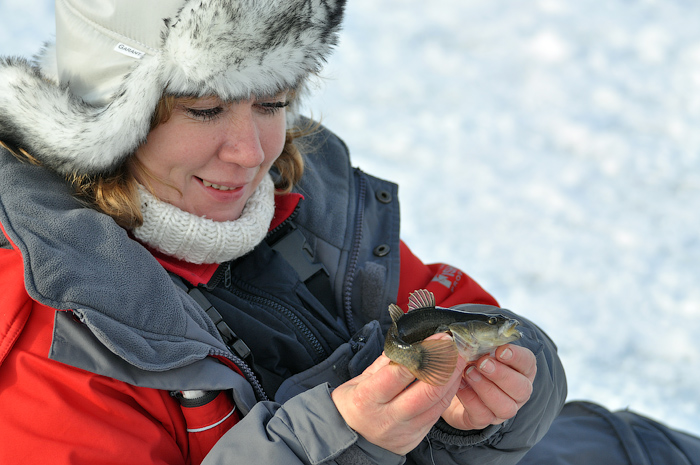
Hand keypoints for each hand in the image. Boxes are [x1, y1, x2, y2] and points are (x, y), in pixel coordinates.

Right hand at [332, 335, 466, 455]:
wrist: (352, 440)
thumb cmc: (353, 405)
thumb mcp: (359, 379)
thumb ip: (385, 362)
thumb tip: (410, 341)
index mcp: (367, 398)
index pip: (399, 374)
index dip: (423, 354)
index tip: (438, 338)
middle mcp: (388, 417)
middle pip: (426, 392)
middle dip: (446, 366)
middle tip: (455, 346)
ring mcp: (404, 429)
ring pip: (437, 403)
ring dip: (452, 378)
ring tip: (459, 358)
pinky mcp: (417, 436)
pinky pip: (437, 413)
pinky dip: (448, 393)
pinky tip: (452, 378)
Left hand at [441, 344, 535, 429]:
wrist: (453, 384)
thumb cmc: (470, 359)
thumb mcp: (476, 348)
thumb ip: (478, 343)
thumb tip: (468, 338)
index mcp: (520, 370)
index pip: (528, 363)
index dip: (517, 357)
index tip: (500, 350)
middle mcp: (517, 392)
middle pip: (521, 388)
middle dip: (501, 375)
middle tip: (482, 363)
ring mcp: (503, 409)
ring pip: (506, 407)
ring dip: (486, 389)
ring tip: (468, 373)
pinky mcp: (484, 420)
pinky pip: (483, 417)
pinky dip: (470, 400)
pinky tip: (459, 386)